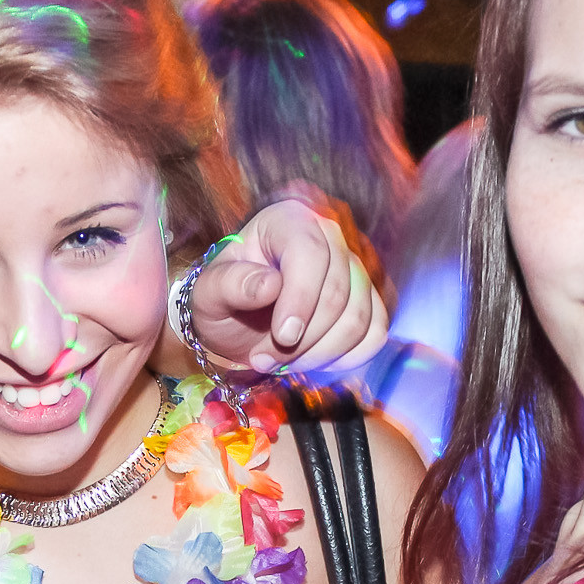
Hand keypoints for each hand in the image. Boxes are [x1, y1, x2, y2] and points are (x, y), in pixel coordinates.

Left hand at [184, 197, 387, 379]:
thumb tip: (269, 285)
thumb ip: (231, 285)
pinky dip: (344, 358)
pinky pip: (374, 335)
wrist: (238, 323)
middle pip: (338, 292)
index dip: (301, 298)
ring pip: (358, 318)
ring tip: (280, 362)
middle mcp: (329, 236)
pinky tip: (312, 361)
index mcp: (288, 220)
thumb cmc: (224, 301)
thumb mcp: (209, 294)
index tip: (282, 336)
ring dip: (319, 353)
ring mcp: (355, 268)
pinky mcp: (370, 302)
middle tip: (263, 359)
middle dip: (303, 338)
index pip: (310, 253)